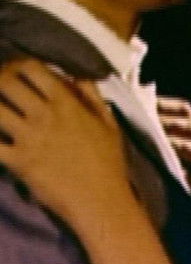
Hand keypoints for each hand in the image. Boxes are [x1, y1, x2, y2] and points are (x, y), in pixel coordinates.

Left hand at [0, 58, 131, 228]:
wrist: (100, 199)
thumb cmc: (109, 161)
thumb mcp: (108, 121)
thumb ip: (92, 94)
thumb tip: (76, 75)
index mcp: (66, 101)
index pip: (33, 68)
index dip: (18, 64)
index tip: (15, 69)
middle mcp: (44, 114)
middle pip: (7, 83)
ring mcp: (29, 138)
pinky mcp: (18, 162)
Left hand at [157, 96, 190, 235]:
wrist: (187, 231)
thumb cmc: (167, 188)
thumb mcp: (158, 160)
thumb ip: (149, 138)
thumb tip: (121, 114)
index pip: (185, 111)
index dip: (166, 105)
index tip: (145, 103)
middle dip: (172, 125)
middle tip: (150, 124)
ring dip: (184, 148)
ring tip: (167, 145)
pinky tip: (179, 178)